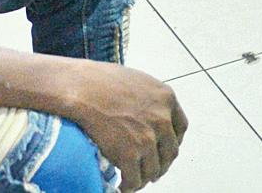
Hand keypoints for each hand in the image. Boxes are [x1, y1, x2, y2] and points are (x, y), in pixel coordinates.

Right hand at [60, 61, 187, 189]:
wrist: (81, 88)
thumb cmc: (101, 80)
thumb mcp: (138, 81)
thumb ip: (149, 100)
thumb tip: (147, 116)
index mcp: (167, 98)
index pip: (180, 128)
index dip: (173, 142)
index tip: (164, 149)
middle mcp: (162, 120)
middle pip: (170, 152)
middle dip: (162, 164)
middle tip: (152, 171)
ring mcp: (147, 138)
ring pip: (153, 170)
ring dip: (145, 178)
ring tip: (135, 181)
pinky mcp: (129, 154)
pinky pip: (134, 179)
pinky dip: (129, 186)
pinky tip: (123, 186)